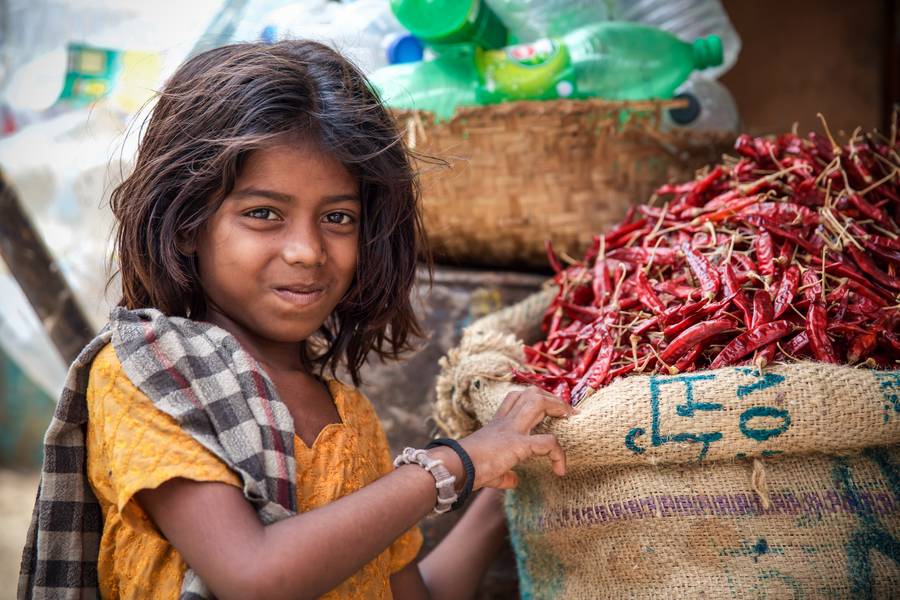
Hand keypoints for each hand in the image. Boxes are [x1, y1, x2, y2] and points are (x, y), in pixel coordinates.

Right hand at [457, 386, 575, 489]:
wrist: (455, 469)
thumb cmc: (466, 470)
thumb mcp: (490, 470)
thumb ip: (504, 474)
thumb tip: (514, 480)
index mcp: (498, 425)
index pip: (515, 398)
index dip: (535, 398)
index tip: (550, 409)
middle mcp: (506, 422)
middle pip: (530, 393)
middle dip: (552, 397)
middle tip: (568, 411)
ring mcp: (512, 430)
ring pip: (538, 402)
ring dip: (558, 407)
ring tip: (571, 419)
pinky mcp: (517, 444)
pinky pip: (547, 443)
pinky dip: (559, 454)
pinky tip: (560, 470)